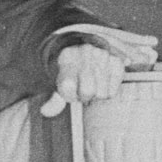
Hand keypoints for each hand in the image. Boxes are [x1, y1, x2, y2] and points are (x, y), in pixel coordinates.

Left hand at [40, 26, 159, 116]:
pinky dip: (108, 91)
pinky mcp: (116, 60)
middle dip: (84, 96)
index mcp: (66, 57)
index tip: (70, 88)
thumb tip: (45, 111)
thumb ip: (52, 100)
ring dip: (97, 94)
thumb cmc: (68, 72)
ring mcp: (102, 54)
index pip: (67, 87)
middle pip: (88, 91)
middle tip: (83, 88)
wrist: (81, 50)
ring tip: (93, 83)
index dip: (69, 94)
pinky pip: (113, 90)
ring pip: (102, 94)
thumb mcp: (56, 83)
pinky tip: (103, 81)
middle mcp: (85, 52)